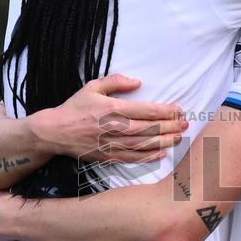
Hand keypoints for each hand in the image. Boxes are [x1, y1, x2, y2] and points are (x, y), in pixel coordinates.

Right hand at [29, 73, 188, 163]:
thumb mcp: (92, 87)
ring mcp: (112, 144)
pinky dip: (149, 157)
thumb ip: (115, 81)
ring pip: (145, 144)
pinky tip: (162, 154)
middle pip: (150, 128)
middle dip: (171, 126)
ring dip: (164, 141)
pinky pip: (133, 158)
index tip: (179, 110)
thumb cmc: (75, 108)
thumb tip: (137, 82)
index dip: (166, 111)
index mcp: (113, 109)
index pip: (147, 111)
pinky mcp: (108, 157)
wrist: (55, 132)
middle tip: (185, 124)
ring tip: (179, 137)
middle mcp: (115, 128)